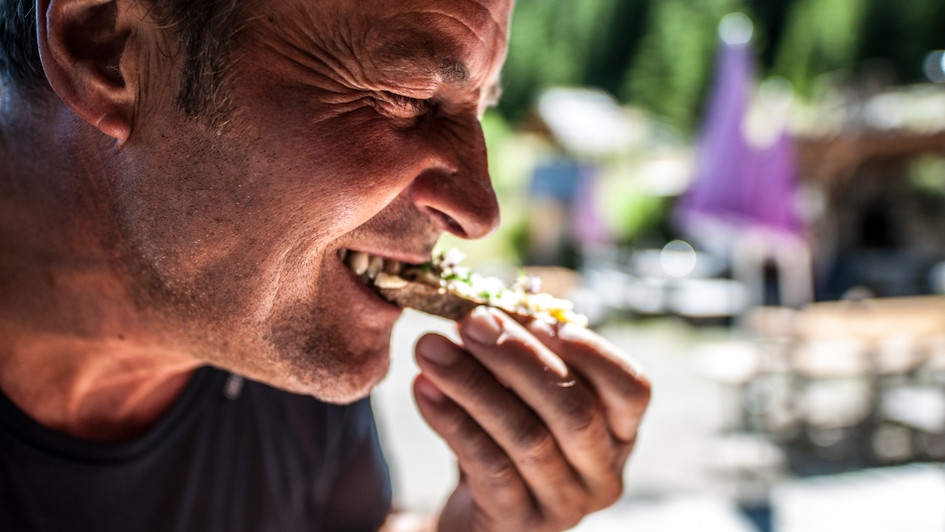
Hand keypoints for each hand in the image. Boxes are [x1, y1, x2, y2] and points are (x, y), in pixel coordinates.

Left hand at [413, 306, 650, 531]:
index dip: (591, 352)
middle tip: (471, 321)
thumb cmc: (506, 442)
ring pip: (526, 437)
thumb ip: (520, 359)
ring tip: (430, 348)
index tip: (538, 319)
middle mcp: (603, 474)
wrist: (475, 518)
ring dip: (473, 384)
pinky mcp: (518, 524)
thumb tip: (486, 313)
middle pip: (574, 409)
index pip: (631, 389)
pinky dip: (453, 422)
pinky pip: (488, 467)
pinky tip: (423, 389)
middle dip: (518, 357)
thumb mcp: (523, 397)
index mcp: (619, 433)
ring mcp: (564, 506)